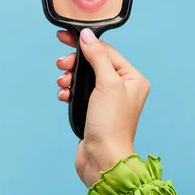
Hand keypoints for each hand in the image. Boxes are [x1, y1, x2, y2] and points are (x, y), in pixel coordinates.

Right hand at [55, 28, 150, 187]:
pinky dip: (69, 92)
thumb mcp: (107, 84)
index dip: (85, 44)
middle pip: (94, 64)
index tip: (65, 37)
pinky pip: (79, 94)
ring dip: (70, 78)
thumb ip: (97, 57)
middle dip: (75, 64)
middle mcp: (123, 89)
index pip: (107, 52)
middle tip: (61, 65)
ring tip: (62, 83)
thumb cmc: (111, 124)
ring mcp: (108, 101)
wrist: (102, 159)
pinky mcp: (94, 112)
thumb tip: (87, 35)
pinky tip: (64, 96)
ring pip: (84, 79)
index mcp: (133, 79)